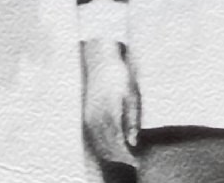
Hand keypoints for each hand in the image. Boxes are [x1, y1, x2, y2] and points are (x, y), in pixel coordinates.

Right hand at [81, 38, 137, 164]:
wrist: (102, 62)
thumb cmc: (120, 77)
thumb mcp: (133, 96)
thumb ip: (133, 120)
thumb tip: (133, 141)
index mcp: (110, 112)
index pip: (117, 143)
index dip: (127, 155)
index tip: (136, 161)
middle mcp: (97, 117)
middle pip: (107, 147)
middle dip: (120, 158)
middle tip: (133, 161)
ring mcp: (89, 117)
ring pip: (98, 144)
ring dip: (110, 154)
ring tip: (124, 157)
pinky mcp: (87, 116)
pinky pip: (93, 137)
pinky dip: (102, 146)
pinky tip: (111, 148)